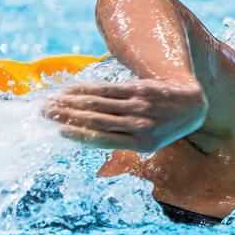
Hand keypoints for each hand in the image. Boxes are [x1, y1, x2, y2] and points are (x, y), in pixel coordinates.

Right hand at [42, 79, 207, 151]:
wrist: (191, 104)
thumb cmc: (162, 126)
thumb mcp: (148, 141)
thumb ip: (120, 140)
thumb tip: (83, 137)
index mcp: (140, 144)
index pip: (102, 139)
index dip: (77, 134)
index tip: (57, 131)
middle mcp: (139, 126)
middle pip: (95, 119)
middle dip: (66, 116)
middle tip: (44, 112)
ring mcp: (139, 107)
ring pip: (97, 103)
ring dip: (70, 101)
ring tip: (51, 101)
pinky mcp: (139, 90)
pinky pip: (107, 89)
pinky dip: (85, 89)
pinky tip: (70, 89)